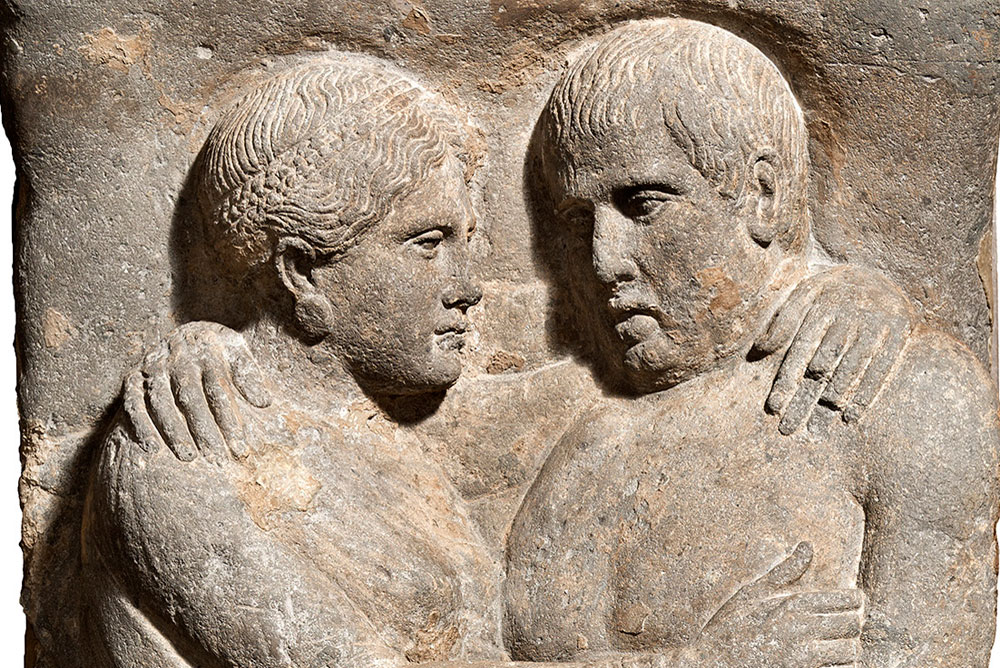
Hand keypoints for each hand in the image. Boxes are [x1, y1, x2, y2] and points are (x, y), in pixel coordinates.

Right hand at [122, 321, 271, 460]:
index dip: (230, 420)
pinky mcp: (132, 378)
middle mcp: (177, 358)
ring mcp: (152, 368)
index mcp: (206, 351)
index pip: (219, 389)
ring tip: (189, 457)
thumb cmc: (217, 349)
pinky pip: (132, 403)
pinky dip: (140, 425)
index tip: (240, 448)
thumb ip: (249, 374)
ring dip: (174, 431)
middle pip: (191, 398)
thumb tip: (264, 402)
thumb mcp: (237, 350)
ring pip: (161, 402)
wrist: (182, 331)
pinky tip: (152, 447)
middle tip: (217, 459)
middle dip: (204, 430)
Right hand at [698, 543, 863, 667]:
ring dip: (847, 649)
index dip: (854, 601)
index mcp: (794, 603)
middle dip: (852, 624)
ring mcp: (804, 657)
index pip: (846, 599)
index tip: (852, 604)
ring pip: (850, 651)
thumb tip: (807, 546)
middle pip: (853, 623)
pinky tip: (826, 663)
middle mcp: (803, 629)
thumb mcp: (752, 593)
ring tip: (834, 646)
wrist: (713, 663)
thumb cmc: (731, 627)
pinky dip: (839, 667)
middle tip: (842, 626)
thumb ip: (785, 571)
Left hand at [755, 265, 914, 434]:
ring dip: (832, 402)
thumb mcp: (805, 294)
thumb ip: (782, 321)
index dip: (786, 380)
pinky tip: (850, 417)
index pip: (799, 350)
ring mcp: (874, 324)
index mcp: (821, 307)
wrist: (878, 273)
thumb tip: (758, 349)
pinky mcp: (898, 331)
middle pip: (822, 365)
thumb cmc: (831, 291)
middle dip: (804, 399)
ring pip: (849, 370)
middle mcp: (847, 316)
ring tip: (816, 428)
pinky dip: (866, 395)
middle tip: (790, 428)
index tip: (774, 407)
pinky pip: (881, 369)